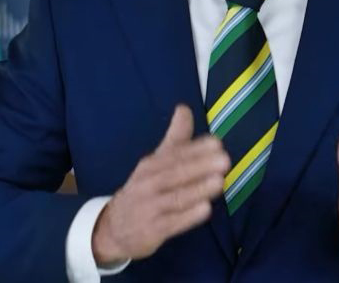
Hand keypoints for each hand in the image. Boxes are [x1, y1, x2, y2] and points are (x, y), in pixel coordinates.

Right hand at [92, 105, 229, 263]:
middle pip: (175, 174)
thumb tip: (184, 108)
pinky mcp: (153, 230)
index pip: (174, 155)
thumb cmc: (144, 190)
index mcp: (150, 165)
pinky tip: (205, 210)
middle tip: (224, 161)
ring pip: (176, 198)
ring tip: (219, 182)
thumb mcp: (155, 163)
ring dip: (198, 189)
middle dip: (200, 166)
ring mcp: (149, 208)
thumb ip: (175, 138)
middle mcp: (148, 184)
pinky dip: (188, 217)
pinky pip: (172, 223)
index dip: (195, 149)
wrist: (113, 227)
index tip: (217, 143)